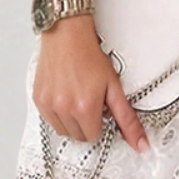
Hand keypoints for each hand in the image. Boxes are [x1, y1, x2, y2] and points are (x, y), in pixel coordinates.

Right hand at [33, 14, 151, 153]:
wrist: (67, 34)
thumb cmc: (90, 55)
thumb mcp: (114, 86)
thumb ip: (127, 119)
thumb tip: (141, 144)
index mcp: (85, 108)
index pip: (94, 136)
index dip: (100, 120)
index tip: (100, 106)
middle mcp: (64, 109)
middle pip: (78, 136)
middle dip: (86, 122)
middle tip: (89, 98)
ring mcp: (49, 105)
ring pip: (63, 130)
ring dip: (71, 119)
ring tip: (77, 95)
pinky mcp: (38, 99)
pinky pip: (49, 120)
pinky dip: (58, 113)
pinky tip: (64, 94)